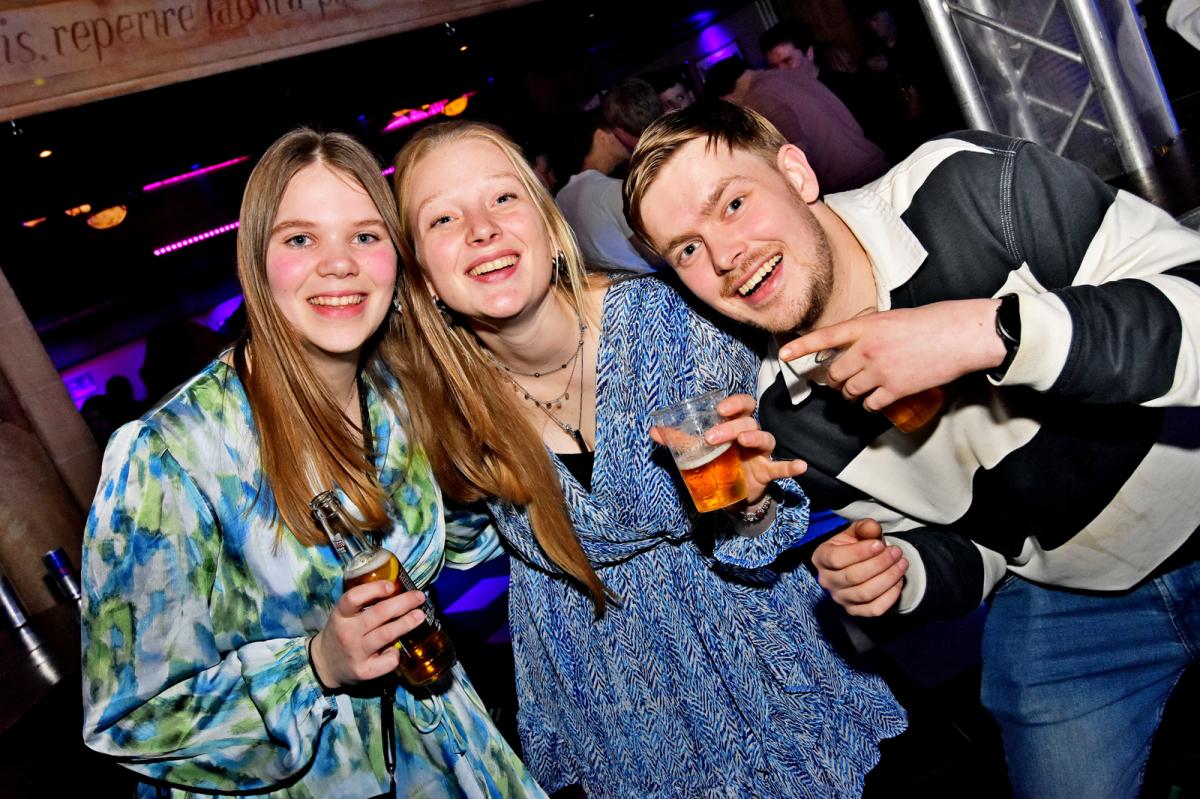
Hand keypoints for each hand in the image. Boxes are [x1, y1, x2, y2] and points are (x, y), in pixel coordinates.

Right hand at [309, 580, 427, 689]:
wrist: (325, 665)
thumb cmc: (342, 633)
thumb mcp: (344, 615)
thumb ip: (364, 604)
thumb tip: (398, 591)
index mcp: (341, 615)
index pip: (353, 598)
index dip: (373, 589)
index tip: (391, 586)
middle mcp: (347, 633)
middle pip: (377, 614)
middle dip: (402, 603)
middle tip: (419, 597)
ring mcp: (356, 653)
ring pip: (386, 635)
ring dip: (406, 623)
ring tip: (419, 615)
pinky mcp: (364, 671)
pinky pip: (387, 661)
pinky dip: (396, 653)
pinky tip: (395, 649)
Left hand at [651, 393, 806, 504]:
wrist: (731, 494)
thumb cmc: (718, 462)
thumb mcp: (699, 451)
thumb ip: (679, 441)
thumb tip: (654, 430)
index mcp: (735, 425)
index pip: (742, 405)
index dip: (733, 404)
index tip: (718, 410)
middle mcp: (751, 435)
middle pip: (749, 421)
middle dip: (732, 426)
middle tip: (712, 438)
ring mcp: (761, 453)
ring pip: (765, 438)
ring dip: (755, 437)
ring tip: (744, 441)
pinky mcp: (768, 472)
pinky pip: (782, 467)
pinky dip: (791, 466)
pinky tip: (800, 466)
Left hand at [778, 300, 1004, 410]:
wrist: (960, 335)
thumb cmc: (931, 322)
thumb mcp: (892, 318)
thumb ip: (869, 332)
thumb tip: (854, 347)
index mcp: (866, 325)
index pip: (825, 337)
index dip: (802, 347)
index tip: (784, 354)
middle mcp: (867, 348)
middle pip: (833, 372)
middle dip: (833, 379)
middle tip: (839, 379)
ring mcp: (880, 370)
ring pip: (848, 390)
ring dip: (849, 393)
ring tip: (859, 389)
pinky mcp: (895, 389)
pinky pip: (869, 404)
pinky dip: (869, 404)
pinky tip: (875, 400)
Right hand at [812, 518, 906, 615]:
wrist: (854, 564)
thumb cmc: (853, 546)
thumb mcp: (855, 532)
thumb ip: (863, 528)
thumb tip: (873, 528)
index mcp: (821, 558)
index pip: (837, 559)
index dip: (860, 553)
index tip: (880, 544)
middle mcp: (827, 581)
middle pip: (853, 577)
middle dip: (880, 564)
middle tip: (897, 552)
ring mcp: (840, 598)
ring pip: (865, 593)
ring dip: (888, 578)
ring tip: (902, 564)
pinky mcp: (854, 611)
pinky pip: (874, 609)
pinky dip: (890, 596)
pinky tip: (898, 581)